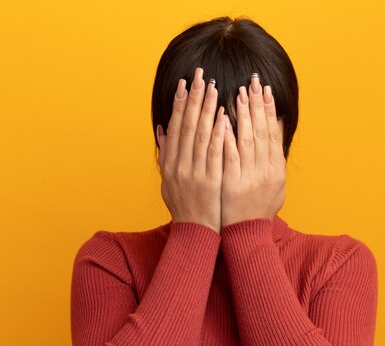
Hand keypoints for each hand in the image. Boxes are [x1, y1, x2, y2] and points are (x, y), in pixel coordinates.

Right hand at [156, 67, 226, 233]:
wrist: (194, 232)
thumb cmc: (183, 206)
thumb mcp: (167, 181)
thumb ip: (165, 155)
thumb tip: (161, 129)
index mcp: (169, 164)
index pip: (174, 128)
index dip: (179, 104)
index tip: (184, 83)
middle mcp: (178, 166)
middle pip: (186, 126)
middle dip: (193, 98)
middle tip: (200, 75)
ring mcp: (194, 174)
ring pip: (200, 136)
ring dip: (206, 110)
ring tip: (212, 88)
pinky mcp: (210, 181)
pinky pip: (215, 154)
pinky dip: (218, 134)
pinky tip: (223, 117)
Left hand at [221, 73, 285, 227]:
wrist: (246, 235)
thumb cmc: (258, 209)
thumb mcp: (276, 185)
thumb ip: (275, 158)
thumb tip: (278, 129)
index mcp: (276, 170)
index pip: (273, 134)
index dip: (270, 111)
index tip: (266, 91)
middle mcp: (265, 172)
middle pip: (262, 132)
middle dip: (257, 105)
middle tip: (253, 82)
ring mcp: (249, 178)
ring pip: (247, 140)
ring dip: (243, 115)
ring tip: (239, 93)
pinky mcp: (232, 183)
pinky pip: (229, 156)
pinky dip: (226, 136)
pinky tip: (222, 120)